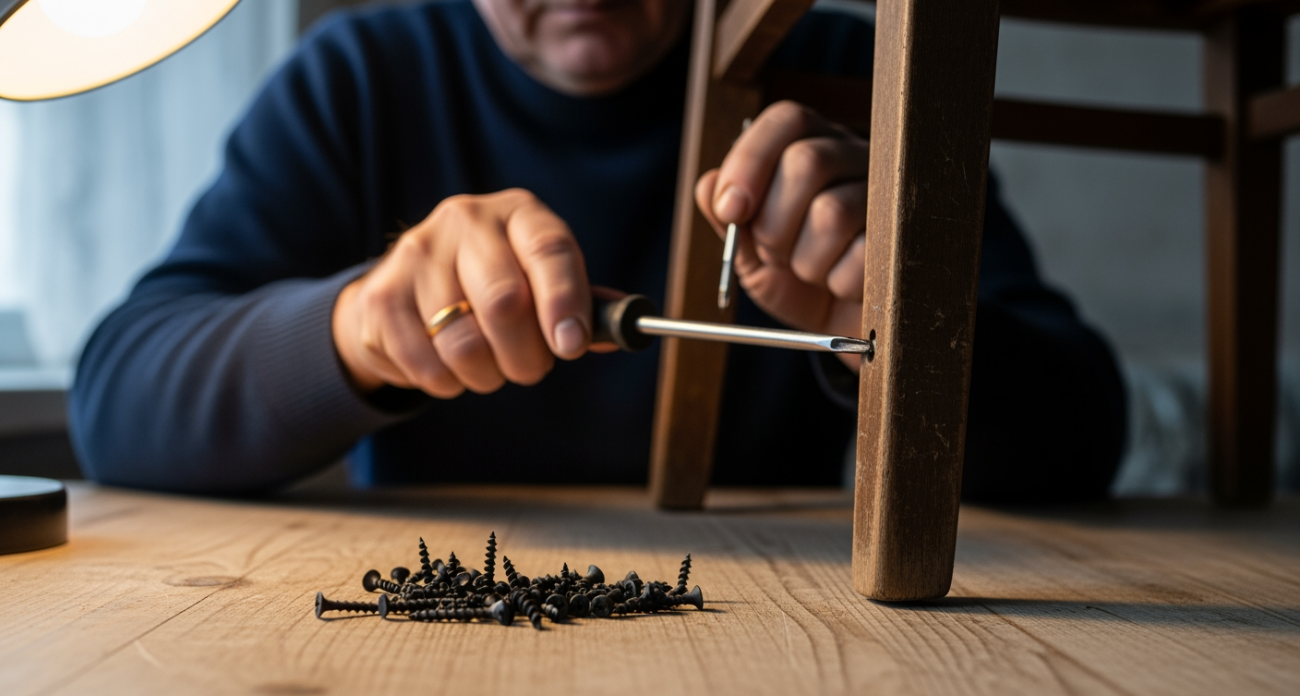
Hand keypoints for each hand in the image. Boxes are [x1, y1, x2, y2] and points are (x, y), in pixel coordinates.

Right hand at [332, 189, 591, 396]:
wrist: (407, 289)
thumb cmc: (493, 285)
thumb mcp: (541, 280)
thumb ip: (582, 305)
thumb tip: (623, 331)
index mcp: (518, 213)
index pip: (549, 250)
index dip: (565, 302)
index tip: (571, 346)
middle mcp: (466, 220)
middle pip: (504, 301)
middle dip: (526, 356)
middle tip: (530, 369)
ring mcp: (417, 253)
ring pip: (463, 341)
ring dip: (485, 374)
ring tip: (488, 368)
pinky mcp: (382, 294)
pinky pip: (425, 363)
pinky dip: (446, 382)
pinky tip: (450, 368)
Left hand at [695, 101, 867, 368]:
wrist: (840, 333)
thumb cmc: (796, 283)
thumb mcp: (750, 251)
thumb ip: (728, 216)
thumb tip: (709, 186)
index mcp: (813, 147)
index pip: (786, 121)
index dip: (750, 162)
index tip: (730, 211)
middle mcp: (854, 159)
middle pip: (806, 162)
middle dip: (774, 223)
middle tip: (775, 253)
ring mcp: (888, 195)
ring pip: (832, 212)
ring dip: (805, 261)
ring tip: (812, 272)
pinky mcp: (906, 238)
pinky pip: (862, 256)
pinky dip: (838, 283)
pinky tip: (844, 286)